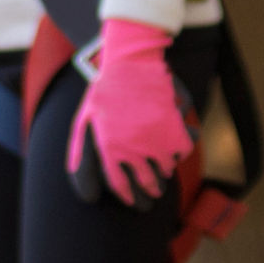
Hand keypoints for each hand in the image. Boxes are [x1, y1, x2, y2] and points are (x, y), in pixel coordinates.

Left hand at [64, 20, 196, 208]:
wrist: (129, 62)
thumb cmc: (103, 89)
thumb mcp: (84, 120)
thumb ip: (80, 152)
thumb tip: (82, 181)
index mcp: (109, 149)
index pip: (119, 184)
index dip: (127, 195)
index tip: (131, 200)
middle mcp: (132, 150)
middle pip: (146, 181)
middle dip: (150, 189)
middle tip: (155, 191)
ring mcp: (154, 140)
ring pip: (167, 167)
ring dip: (167, 169)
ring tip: (166, 169)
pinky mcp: (173, 128)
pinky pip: (183, 149)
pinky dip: (182, 149)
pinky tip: (177, 146)